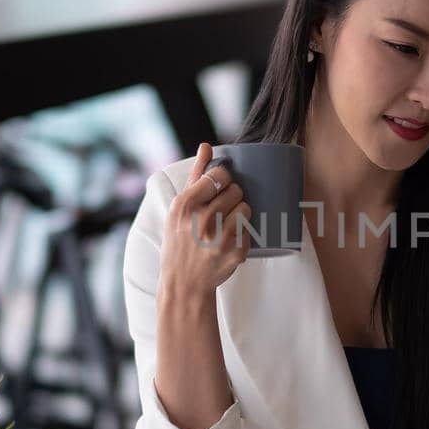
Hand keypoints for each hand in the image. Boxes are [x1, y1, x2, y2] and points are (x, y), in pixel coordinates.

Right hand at [160, 143, 251, 300]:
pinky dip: (242, 233)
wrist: (184, 282)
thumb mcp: (179, 208)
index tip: (221, 185)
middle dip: (232, 196)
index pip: (220, 175)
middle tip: (221, 208)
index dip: (224, 178)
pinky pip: (250, 229)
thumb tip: (206, 146)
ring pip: (246, 207)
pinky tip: (228, 240)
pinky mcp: (235, 252)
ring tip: (225, 223)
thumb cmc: (180, 241)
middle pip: (236, 190)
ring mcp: (220, 238)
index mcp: (186, 205)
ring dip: (240, 212)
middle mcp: (203, 220)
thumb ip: (195, 175)